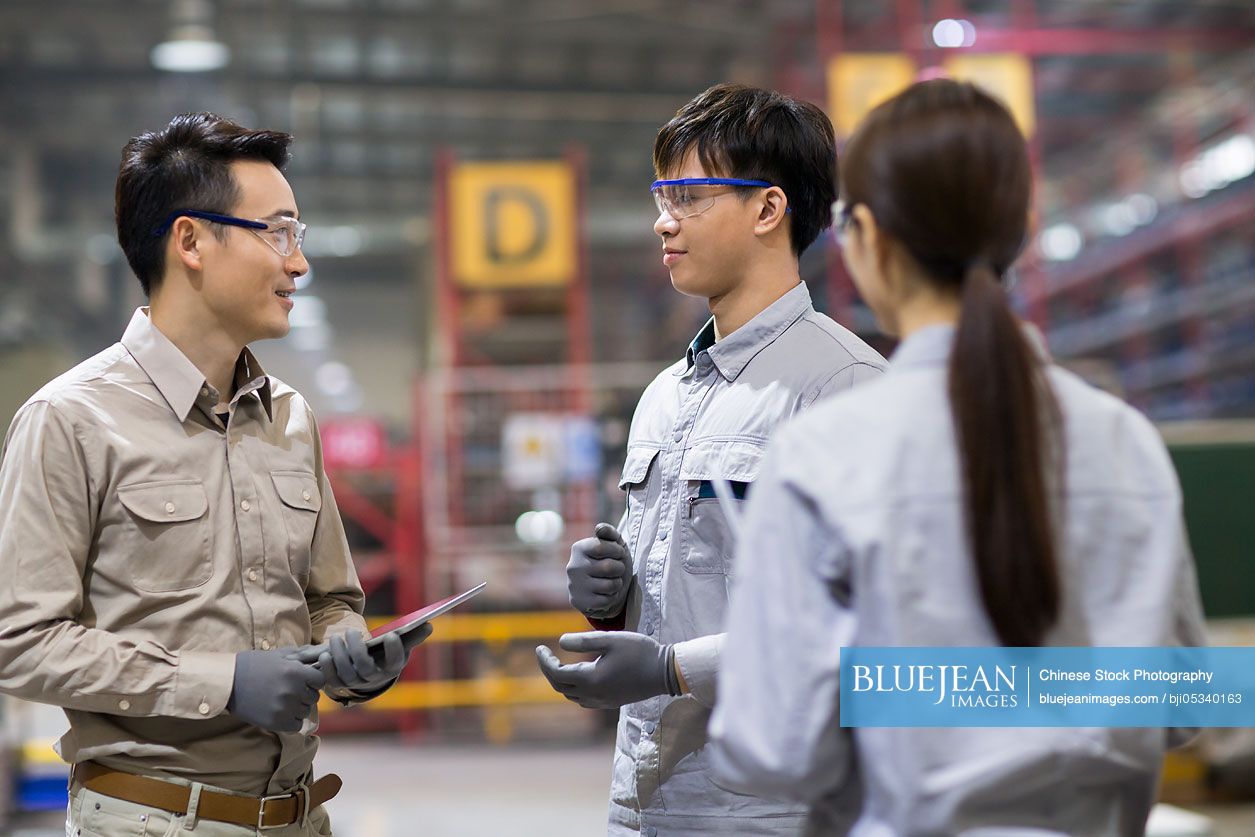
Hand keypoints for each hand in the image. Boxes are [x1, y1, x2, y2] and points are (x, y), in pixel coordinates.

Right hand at [227, 648, 324, 732]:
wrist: (229, 682)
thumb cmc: (255, 665)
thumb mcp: (280, 655)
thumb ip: (303, 655)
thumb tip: (324, 654)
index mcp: (296, 672)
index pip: (320, 680)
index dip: (312, 679)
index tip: (302, 679)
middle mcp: (293, 691)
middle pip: (314, 697)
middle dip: (305, 693)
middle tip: (288, 689)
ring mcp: (284, 708)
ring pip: (305, 711)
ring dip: (297, 707)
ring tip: (281, 700)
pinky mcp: (275, 723)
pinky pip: (296, 725)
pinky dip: (291, 721)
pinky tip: (279, 711)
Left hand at [316, 627, 429, 696]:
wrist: (369, 670)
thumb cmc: (386, 653)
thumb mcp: (400, 644)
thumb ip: (412, 635)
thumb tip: (429, 625)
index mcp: (391, 668)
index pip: (395, 662)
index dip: (394, 650)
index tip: (392, 635)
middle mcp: (374, 679)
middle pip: (365, 668)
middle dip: (357, 650)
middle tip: (352, 632)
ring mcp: (355, 683)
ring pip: (346, 672)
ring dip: (339, 655)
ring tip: (336, 638)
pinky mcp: (339, 684)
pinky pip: (331, 679)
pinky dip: (327, 668)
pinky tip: (324, 654)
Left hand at [535, 631, 678, 709]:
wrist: (665, 672)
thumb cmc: (639, 652)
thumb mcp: (611, 639)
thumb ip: (584, 640)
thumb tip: (560, 642)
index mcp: (590, 679)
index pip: (556, 674)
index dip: (544, 662)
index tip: (539, 647)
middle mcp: (593, 694)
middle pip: (560, 687)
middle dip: (549, 671)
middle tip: (545, 654)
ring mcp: (602, 701)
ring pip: (571, 695)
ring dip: (560, 681)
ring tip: (558, 664)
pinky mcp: (611, 702)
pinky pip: (583, 699)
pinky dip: (574, 688)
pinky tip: (578, 677)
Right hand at [567, 523, 631, 619]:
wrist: (605, 588)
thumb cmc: (611, 561)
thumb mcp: (614, 544)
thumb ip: (609, 532)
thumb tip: (599, 529)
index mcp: (579, 548)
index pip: (601, 547)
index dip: (616, 551)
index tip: (618, 553)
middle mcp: (572, 566)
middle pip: (608, 567)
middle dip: (619, 568)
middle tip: (617, 569)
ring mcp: (574, 585)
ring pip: (609, 586)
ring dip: (617, 583)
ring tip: (612, 581)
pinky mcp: (578, 602)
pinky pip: (605, 601)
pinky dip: (611, 597)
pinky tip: (606, 593)